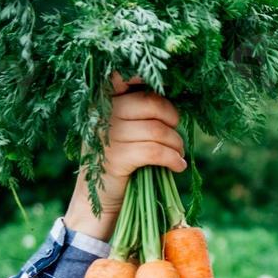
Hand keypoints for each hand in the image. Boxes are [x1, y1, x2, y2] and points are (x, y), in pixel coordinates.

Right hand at [66, 71, 186, 224]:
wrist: (99, 202)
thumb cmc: (118, 162)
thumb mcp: (120, 131)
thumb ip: (136, 111)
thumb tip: (169, 97)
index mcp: (101, 102)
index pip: (121, 75)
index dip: (143, 74)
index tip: (162, 86)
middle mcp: (101, 114)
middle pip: (150, 102)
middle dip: (172, 118)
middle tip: (175, 136)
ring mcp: (106, 136)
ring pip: (156, 130)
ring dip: (176, 144)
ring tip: (178, 154)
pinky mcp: (116, 159)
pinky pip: (155, 151)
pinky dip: (173, 159)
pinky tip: (178, 166)